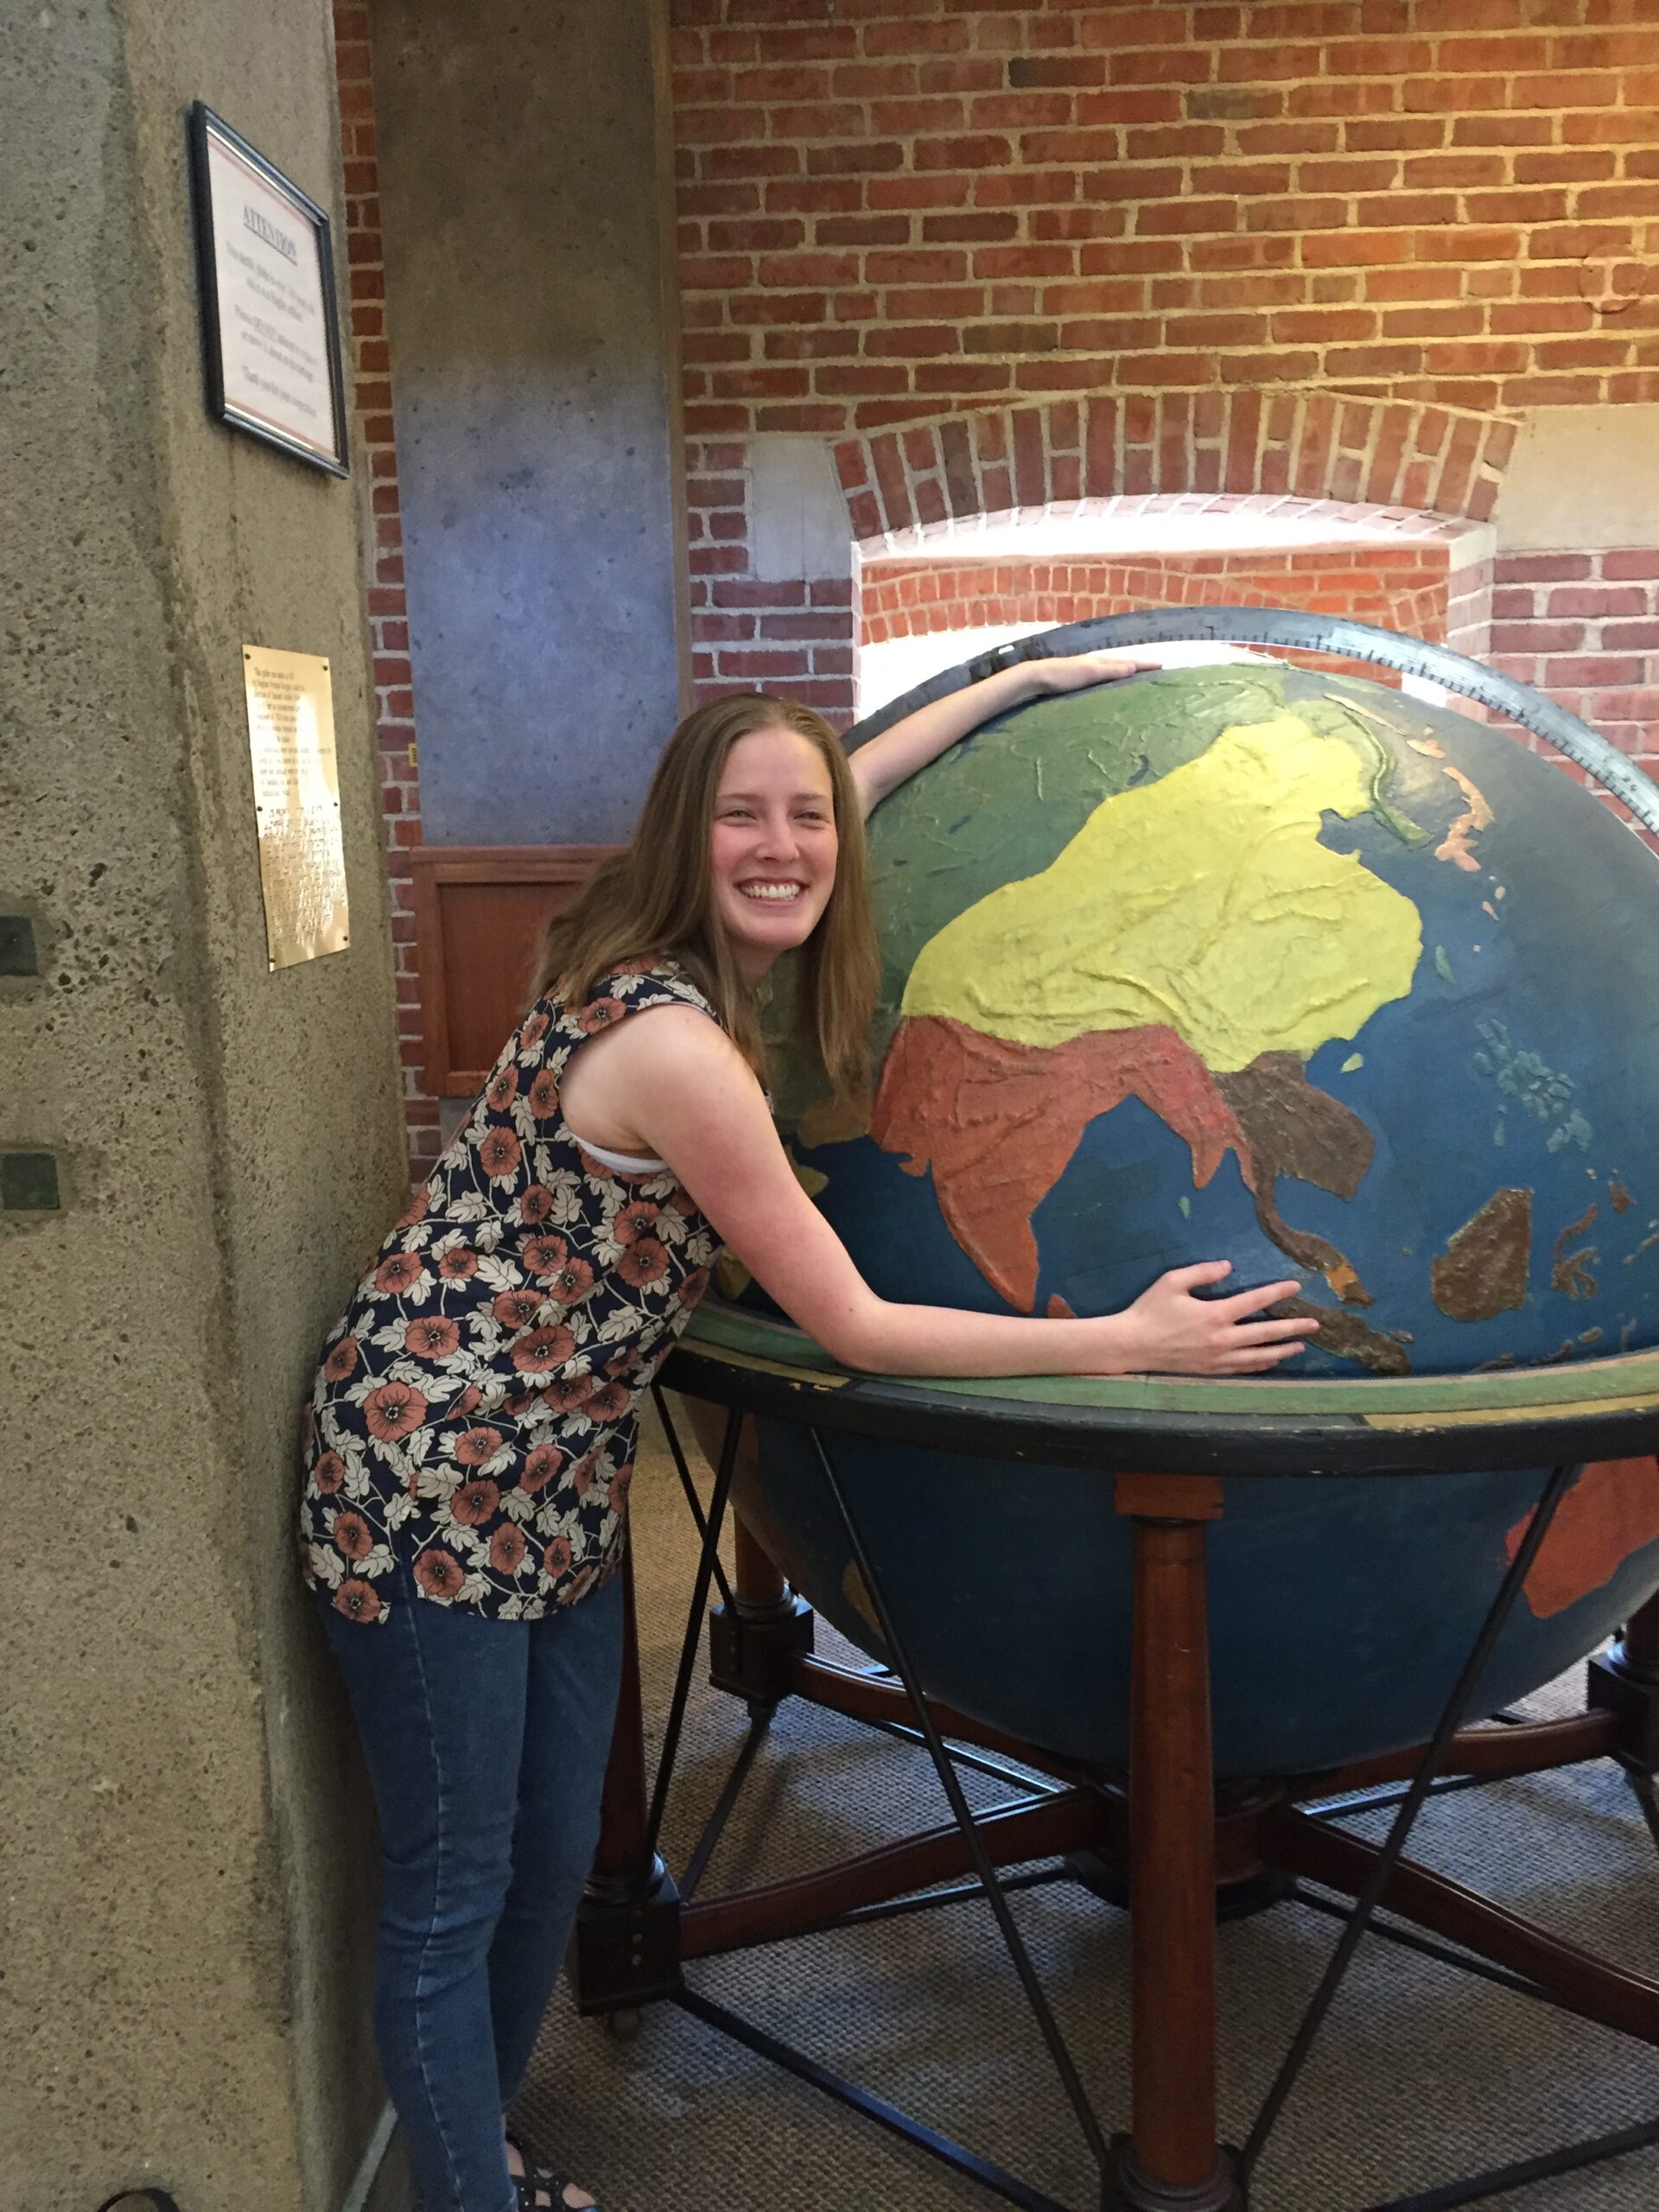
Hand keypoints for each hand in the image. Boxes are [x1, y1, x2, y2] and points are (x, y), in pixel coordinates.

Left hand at [1035, 650, 1162, 696]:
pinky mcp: (1078, 681)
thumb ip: (1110, 670)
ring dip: (1126, 674)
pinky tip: (1111, 688)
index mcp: (1100, 661)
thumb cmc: (1062, 675)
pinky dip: (1113, 680)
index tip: (1162, 665)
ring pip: (1112, 671)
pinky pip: (1103, 679)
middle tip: (1155, 672)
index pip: (1128, 662)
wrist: (1036, 678)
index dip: (1144, 664)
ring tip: (1138, 679)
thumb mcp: (1089, 672)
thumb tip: (1133, 666)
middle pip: (1122, 665)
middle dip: (1139, 667)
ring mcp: (1086, 672)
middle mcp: (1095, 664)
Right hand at [1115, 1262, 1318, 1375]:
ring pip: (1258, 1356)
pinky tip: (1271, 1361)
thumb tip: (1228, 1267)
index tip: (1295, 1287)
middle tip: (1315, 1324)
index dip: (1277, 1293)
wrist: (1132, 1345)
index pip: (1254, 1301)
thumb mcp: (1172, 1281)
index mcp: (1214, 1314)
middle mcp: (1222, 1339)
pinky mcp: (1211, 1370)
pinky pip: (1243, 1369)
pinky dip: (1261, 1365)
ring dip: (1282, 1350)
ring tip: (1300, 1346)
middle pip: (1265, 1333)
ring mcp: (1218, 1358)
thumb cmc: (1150, 1310)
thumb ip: (1202, 1272)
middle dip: (1292, 1328)